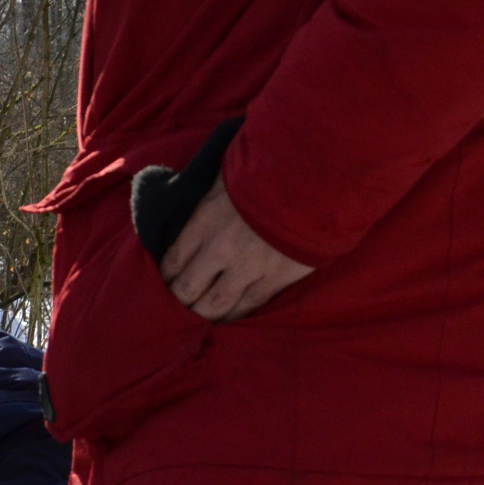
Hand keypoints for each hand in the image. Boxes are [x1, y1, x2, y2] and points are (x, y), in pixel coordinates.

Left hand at [158, 179, 314, 322]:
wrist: (317, 176)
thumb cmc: (271, 166)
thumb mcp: (227, 175)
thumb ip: (209, 197)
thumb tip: (194, 198)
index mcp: (204, 221)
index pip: (173, 260)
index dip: (165, 276)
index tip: (165, 282)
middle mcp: (220, 249)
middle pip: (187, 289)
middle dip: (179, 299)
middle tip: (178, 305)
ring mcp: (248, 267)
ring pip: (216, 304)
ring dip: (204, 313)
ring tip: (199, 316)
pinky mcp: (276, 278)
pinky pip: (249, 306)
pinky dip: (236, 315)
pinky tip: (229, 318)